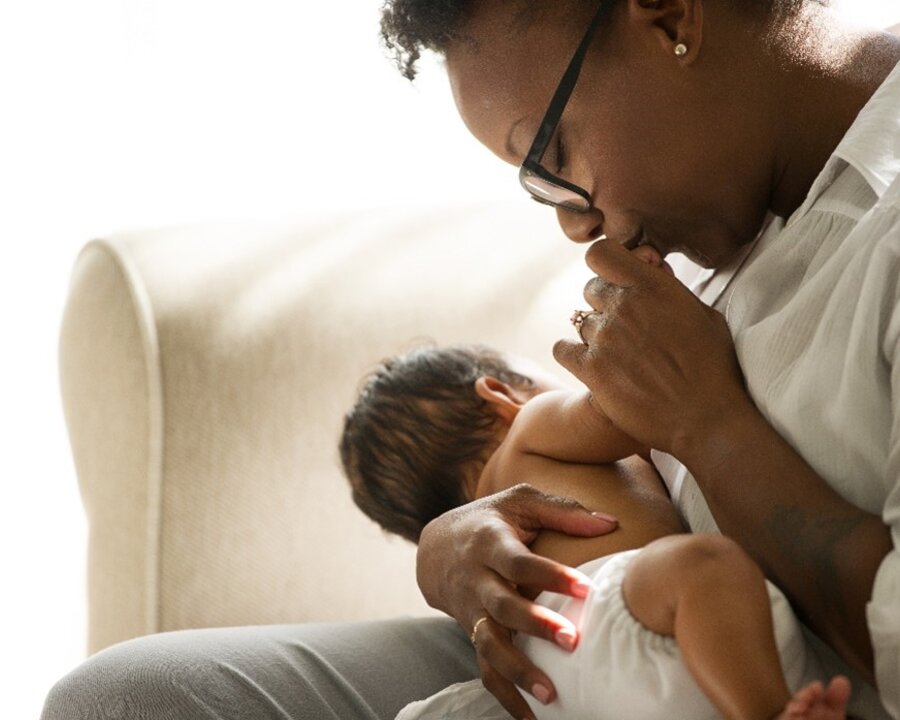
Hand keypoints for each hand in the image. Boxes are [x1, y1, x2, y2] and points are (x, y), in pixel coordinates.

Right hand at [416, 483, 617, 719]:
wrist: (436, 547)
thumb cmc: (492, 519)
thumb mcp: (520, 502)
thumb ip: (563, 511)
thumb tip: (610, 523)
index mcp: (489, 542)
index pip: (519, 562)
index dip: (550, 575)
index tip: (586, 588)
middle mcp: (476, 578)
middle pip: (502, 606)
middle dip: (535, 626)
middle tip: (573, 642)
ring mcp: (471, 609)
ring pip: (489, 643)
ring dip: (518, 670)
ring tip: (551, 693)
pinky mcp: (473, 633)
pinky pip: (484, 668)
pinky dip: (505, 695)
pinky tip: (531, 717)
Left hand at [555, 238, 749, 460]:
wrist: (707, 418)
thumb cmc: (713, 367)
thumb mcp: (703, 314)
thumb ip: (669, 289)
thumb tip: (650, 269)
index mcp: (652, 286)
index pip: (601, 253)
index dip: (605, 265)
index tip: (617, 280)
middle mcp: (624, 306)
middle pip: (590, 288)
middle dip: (605, 303)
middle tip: (625, 327)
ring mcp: (604, 337)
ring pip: (579, 321)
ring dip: (594, 334)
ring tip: (619, 356)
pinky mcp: (590, 369)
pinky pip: (561, 349)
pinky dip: (572, 355)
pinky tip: (591, 365)